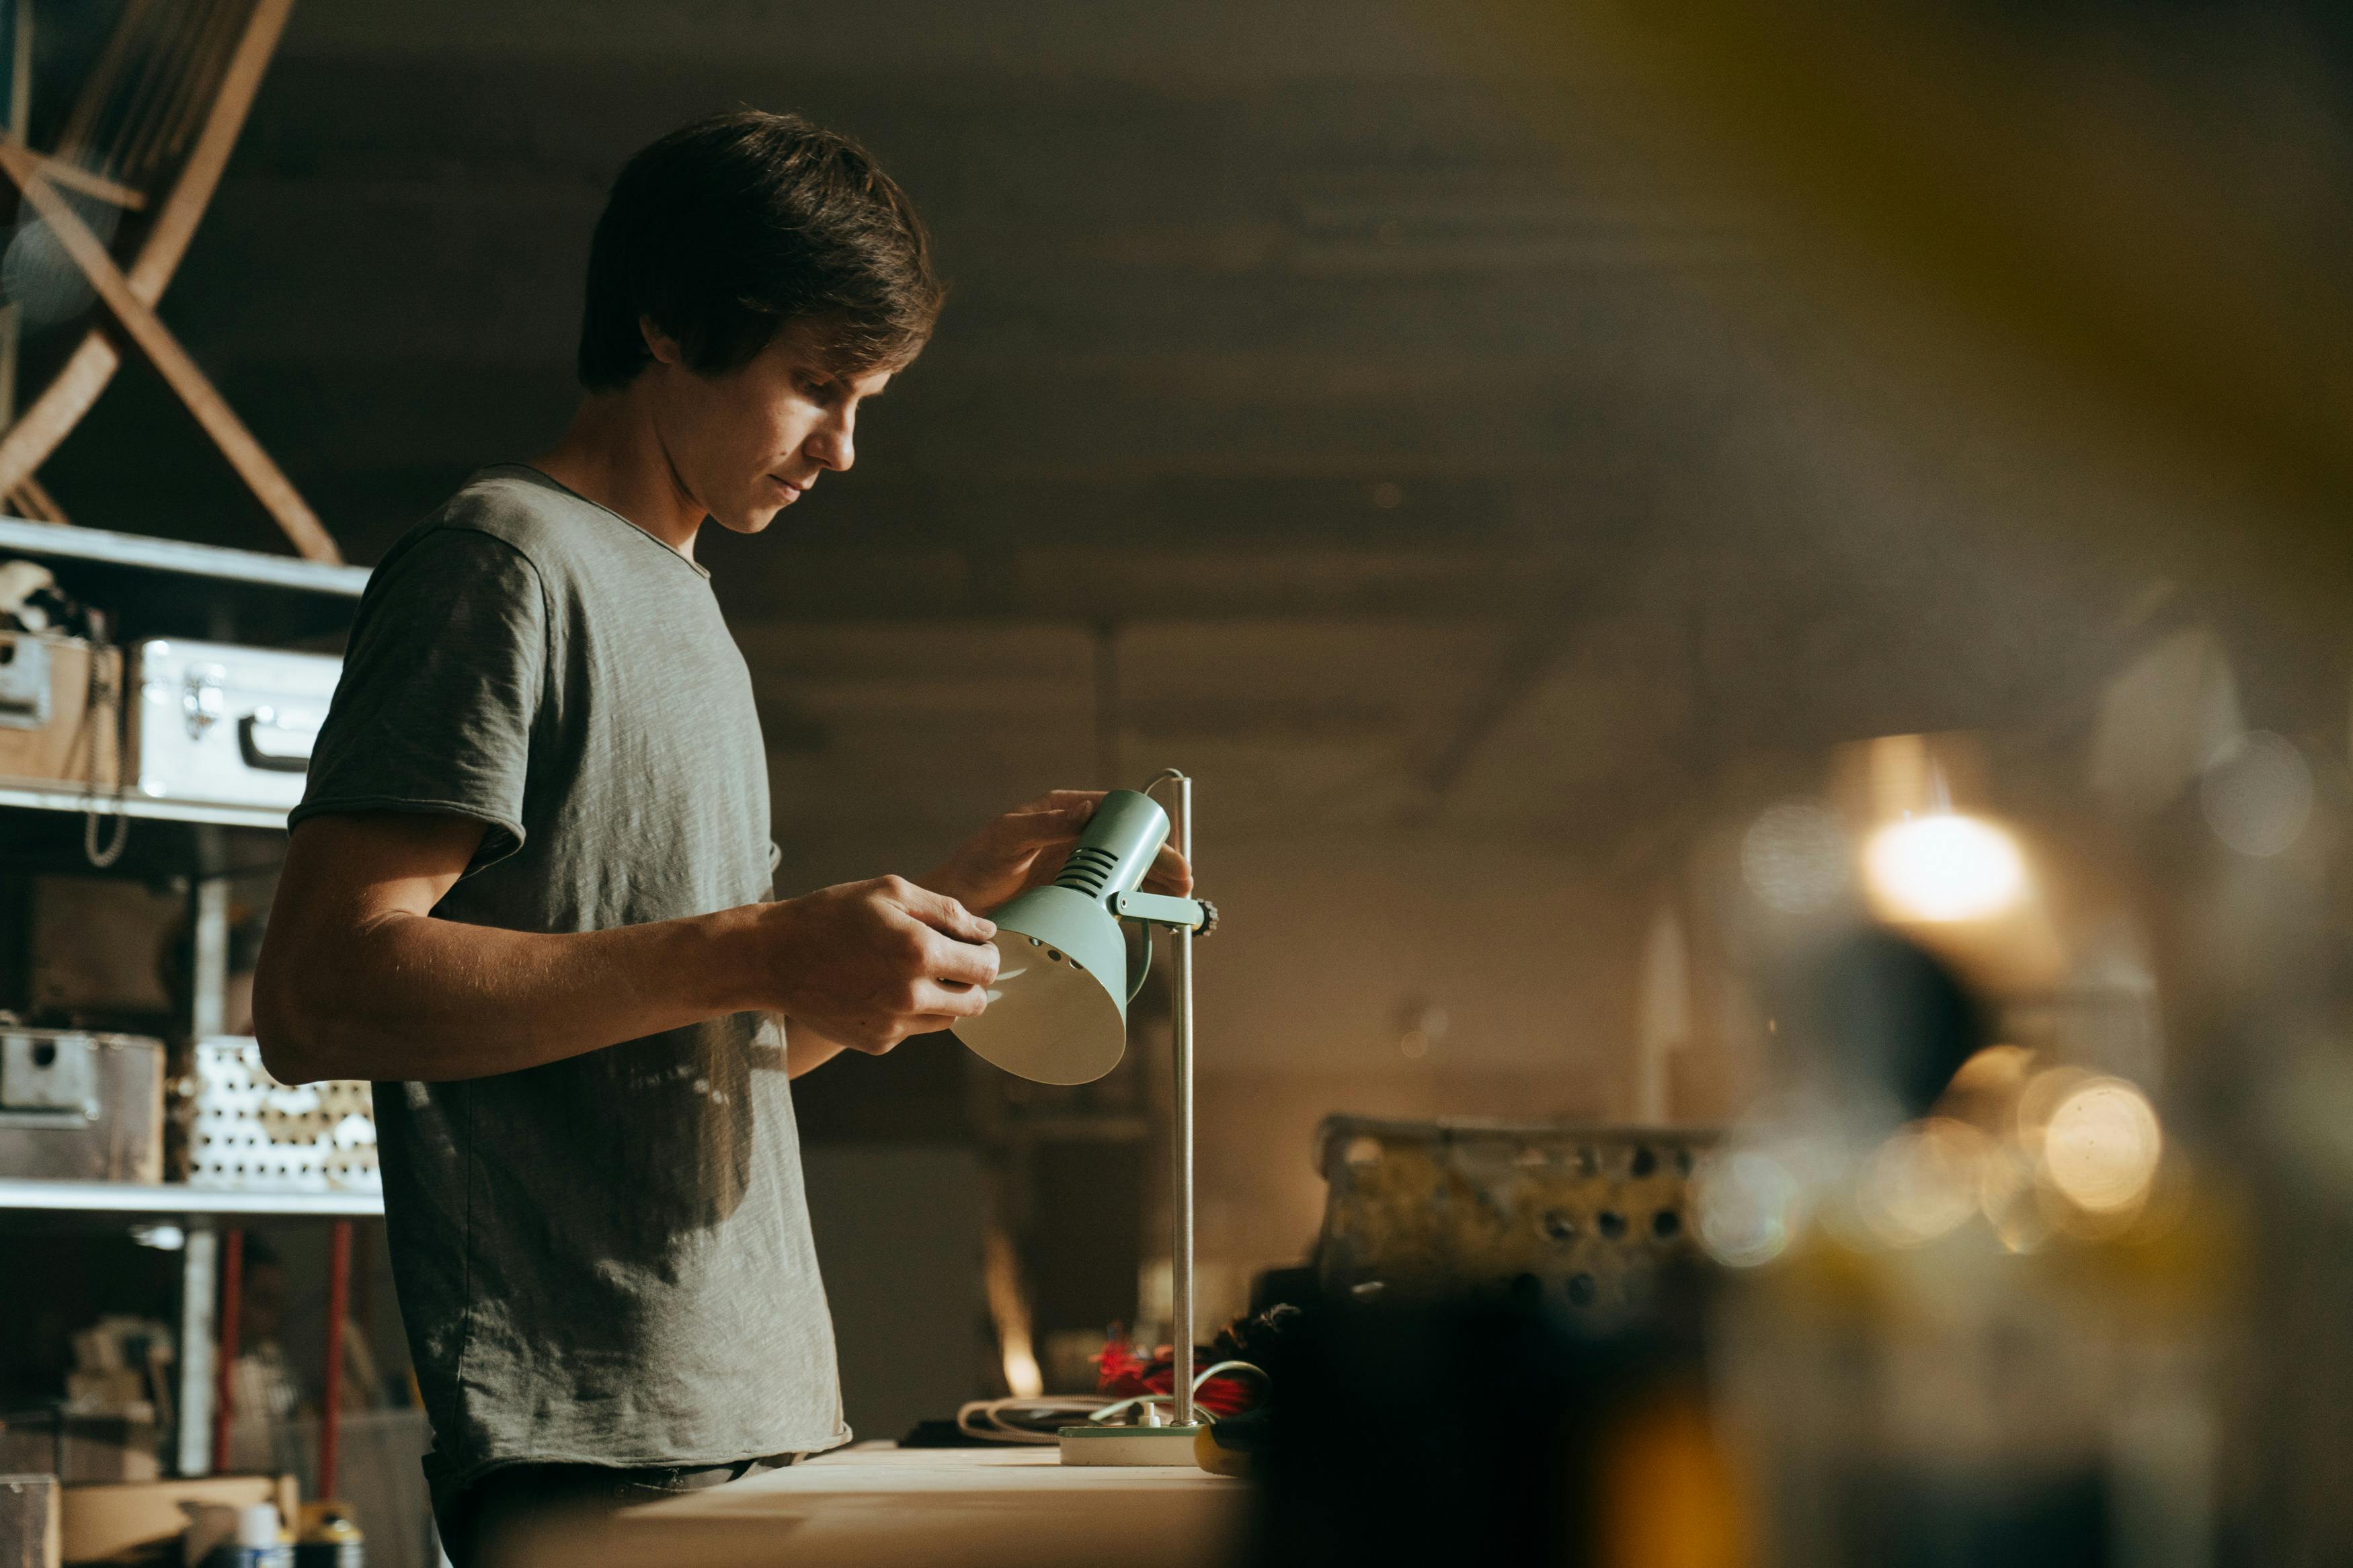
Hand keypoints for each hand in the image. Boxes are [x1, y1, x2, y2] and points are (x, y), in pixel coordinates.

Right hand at [754, 875, 999, 1054]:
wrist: (773, 958)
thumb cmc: (832, 915)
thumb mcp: (890, 892)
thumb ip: (947, 911)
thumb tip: (985, 931)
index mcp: (920, 953)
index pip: (986, 968)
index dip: (987, 954)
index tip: (974, 945)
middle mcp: (912, 996)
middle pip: (976, 1002)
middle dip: (972, 981)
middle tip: (952, 961)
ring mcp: (894, 1024)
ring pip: (948, 1020)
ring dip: (944, 998)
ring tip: (912, 971)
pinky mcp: (877, 1042)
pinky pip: (914, 1029)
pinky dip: (911, 1011)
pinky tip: (881, 987)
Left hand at [925, 790, 1192, 913]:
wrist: (955, 908)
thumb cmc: (974, 866)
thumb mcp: (1007, 838)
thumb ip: (1046, 824)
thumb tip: (1086, 811)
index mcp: (1061, 812)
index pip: (1113, 812)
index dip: (1142, 827)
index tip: (1162, 843)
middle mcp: (1072, 837)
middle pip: (1126, 846)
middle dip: (1157, 861)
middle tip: (1182, 881)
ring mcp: (1073, 868)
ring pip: (1124, 872)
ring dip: (1151, 886)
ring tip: (1177, 902)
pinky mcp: (1071, 896)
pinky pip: (1110, 897)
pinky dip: (1133, 904)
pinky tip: (1150, 916)